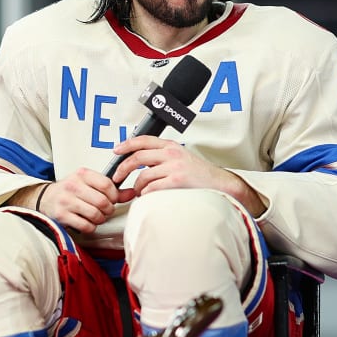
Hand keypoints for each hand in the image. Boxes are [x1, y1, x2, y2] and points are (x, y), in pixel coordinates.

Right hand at [35, 167, 122, 232]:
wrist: (45, 199)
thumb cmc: (71, 191)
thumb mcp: (89, 184)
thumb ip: (111, 189)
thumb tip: (132, 193)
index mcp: (82, 174)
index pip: (107, 184)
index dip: (114, 196)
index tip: (112, 199)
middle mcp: (73, 186)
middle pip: (103, 202)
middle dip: (108, 210)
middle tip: (104, 211)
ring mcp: (66, 201)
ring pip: (95, 215)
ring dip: (99, 219)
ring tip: (95, 216)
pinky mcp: (61, 215)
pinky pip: (86, 226)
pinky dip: (90, 227)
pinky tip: (86, 222)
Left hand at [107, 135, 263, 214]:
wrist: (220, 184)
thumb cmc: (201, 175)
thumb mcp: (182, 158)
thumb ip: (163, 158)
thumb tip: (142, 163)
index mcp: (172, 146)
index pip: (143, 140)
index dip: (126, 144)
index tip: (116, 151)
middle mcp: (172, 154)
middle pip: (138, 157)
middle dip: (123, 168)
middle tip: (117, 178)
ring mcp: (174, 167)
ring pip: (143, 176)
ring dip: (137, 187)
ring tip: (139, 192)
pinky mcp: (177, 180)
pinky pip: (152, 188)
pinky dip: (146, 194)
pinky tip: (148, 197)